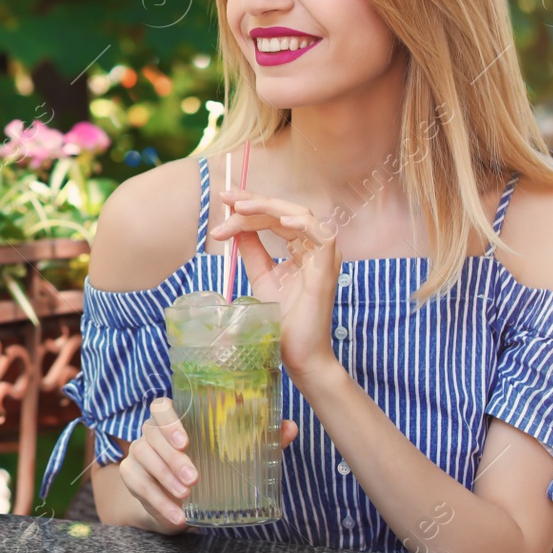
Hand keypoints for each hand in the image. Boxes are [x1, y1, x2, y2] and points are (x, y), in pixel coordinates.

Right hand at [119, 398, 297, 533]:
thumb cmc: (208, 469)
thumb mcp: (232, 457)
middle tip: (194, 478)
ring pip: (142, 457)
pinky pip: (137, 484)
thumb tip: (289, 427)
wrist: (176, 502)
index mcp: (174, 420)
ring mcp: (137, 454)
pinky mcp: (131, 477)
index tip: (187, 441)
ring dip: (164, 477)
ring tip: (186, 496)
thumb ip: (260, 440)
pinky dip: (157, 501)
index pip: (161, 407)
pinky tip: (177, 515)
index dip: (170, 420)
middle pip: (151, 434)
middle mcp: (151, 433)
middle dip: (171, 457)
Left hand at [212, 187, 341, 382]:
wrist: (298, 353)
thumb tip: (236, 226)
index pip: (276, 216)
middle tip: (226, 199)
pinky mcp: (328, 269)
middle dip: (254, 201)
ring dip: (268, 209)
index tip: (225, 200)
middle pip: (285, 212)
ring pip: (300, 215)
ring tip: (241, 209)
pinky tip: (281, 222)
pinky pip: (322, 236)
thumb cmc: (283, 319)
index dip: (251, 205)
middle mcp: (316, 247)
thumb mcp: (261, 276)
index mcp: (302, 246)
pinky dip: (301, 224)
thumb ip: (252, 250)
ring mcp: (324, 257)